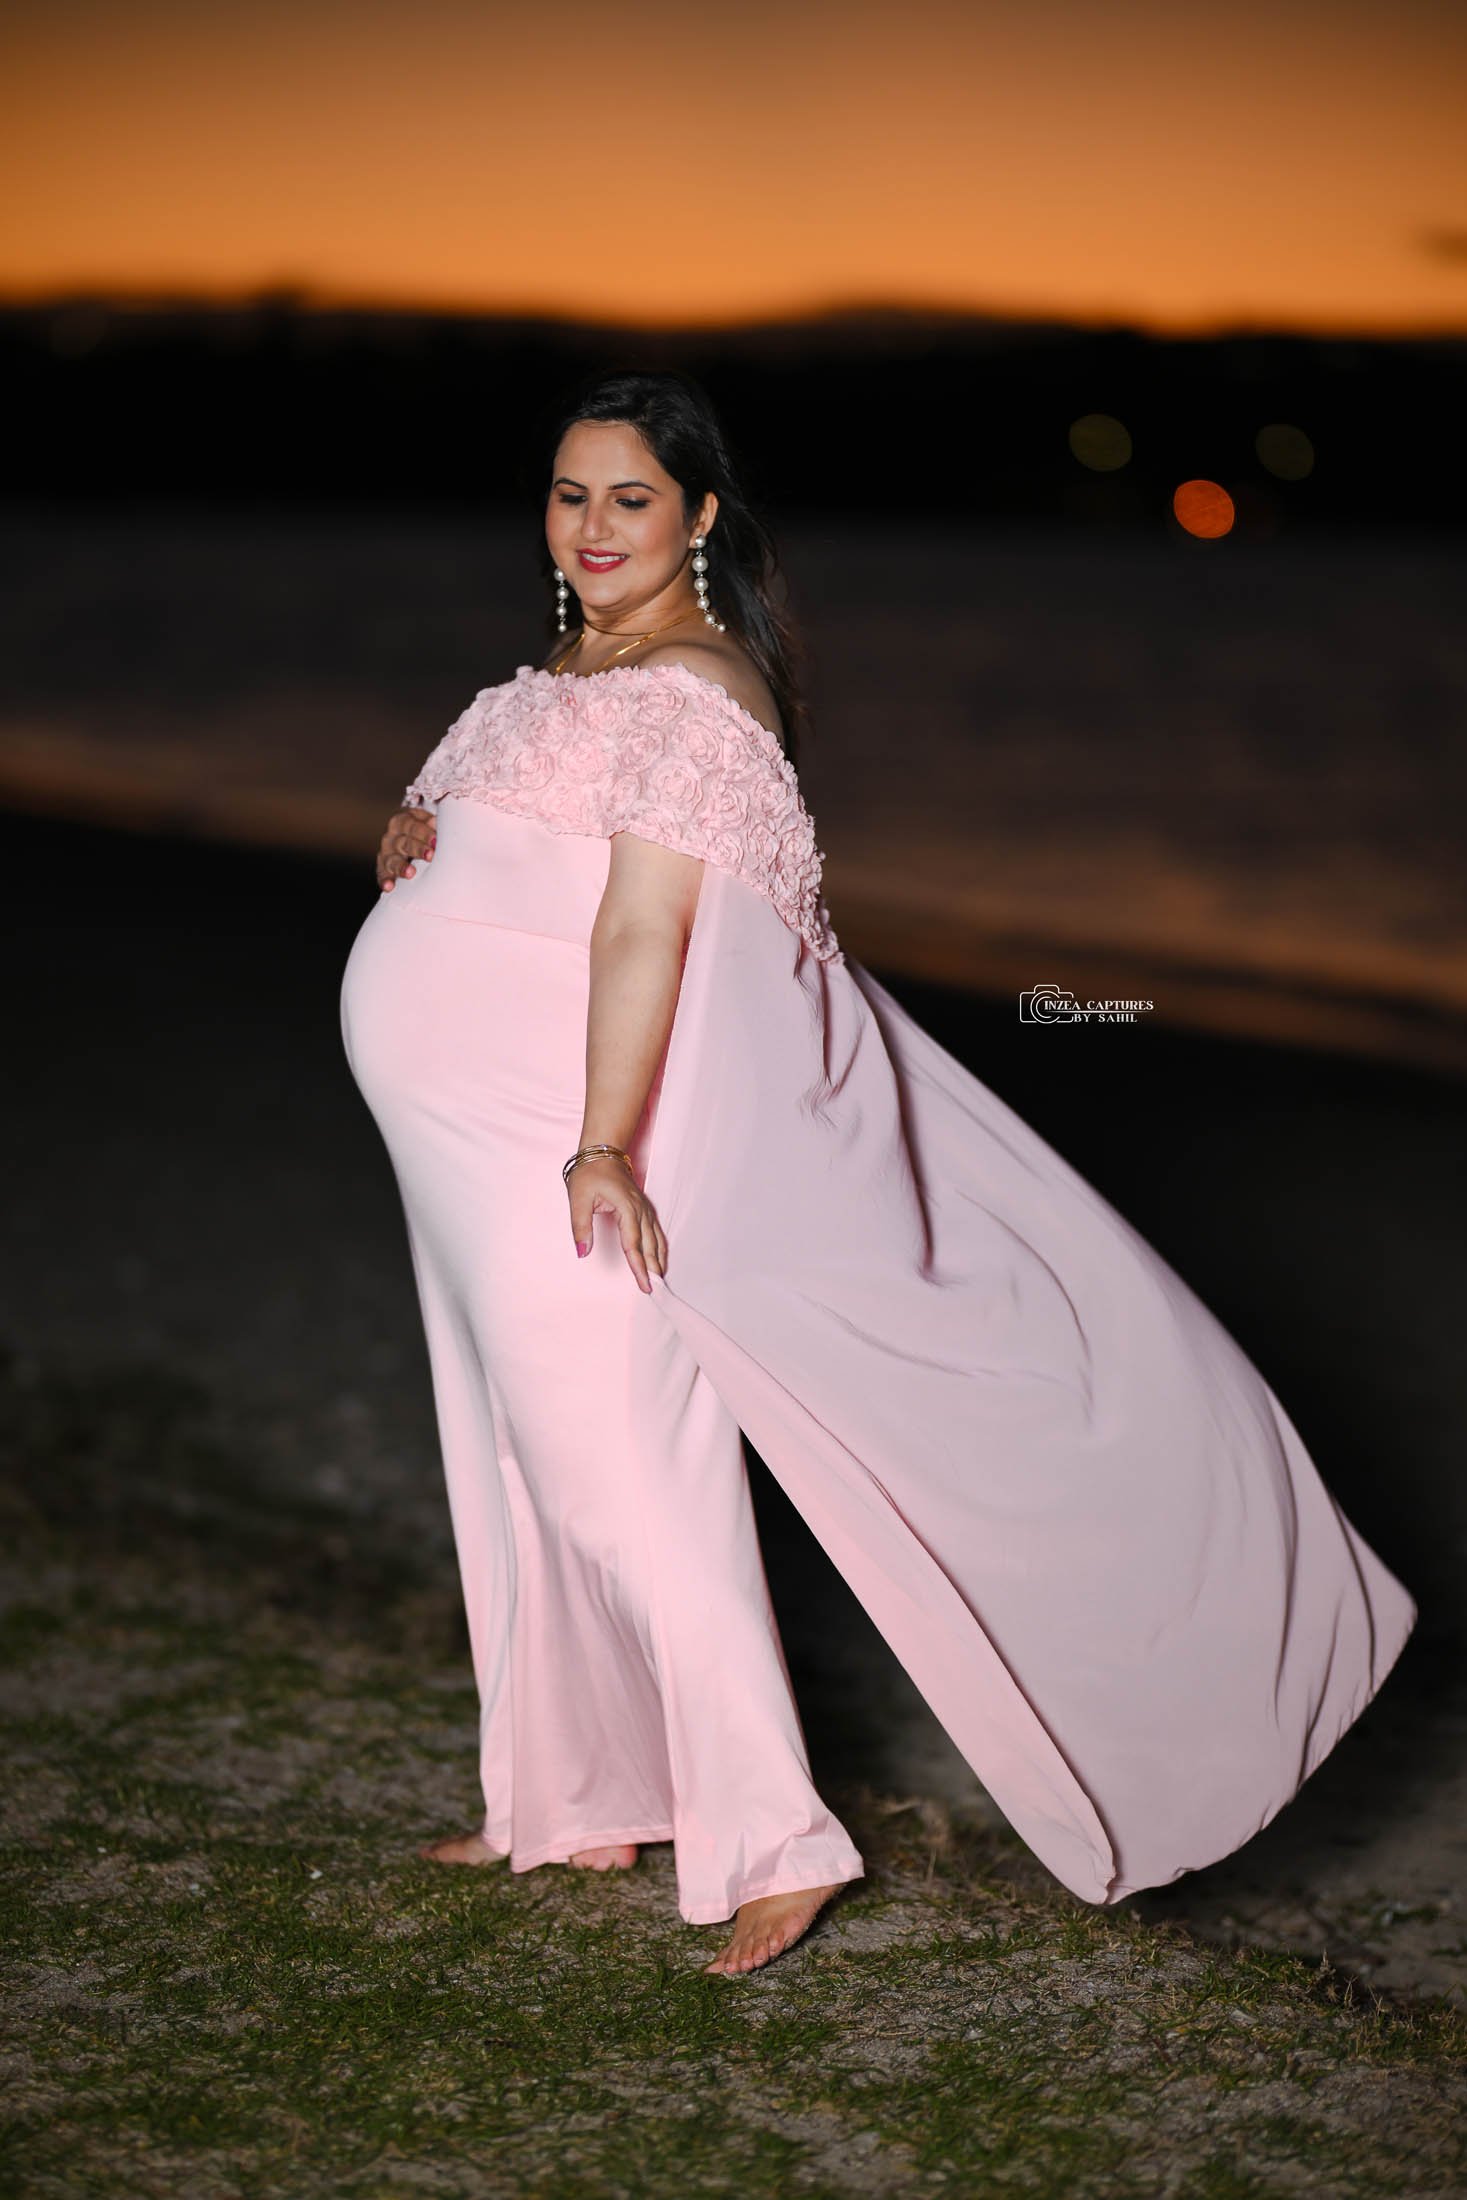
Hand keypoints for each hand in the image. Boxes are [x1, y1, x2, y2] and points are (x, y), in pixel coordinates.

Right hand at [377, 807, 434, 889]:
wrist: (410, 837)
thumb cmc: (424, 829)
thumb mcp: (427, 822)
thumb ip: (432, 823)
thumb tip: (436, 822)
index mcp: (402, 822)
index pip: (411, 826)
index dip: (424, 833)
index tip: (436, 840)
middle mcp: (391, 837)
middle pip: (403, 843)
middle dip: (418, 849)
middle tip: (430, 856)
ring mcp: (385, 853)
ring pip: (392, 859)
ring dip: (401, 866)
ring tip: (410, 873)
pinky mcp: (382, 868)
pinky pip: (382, 874)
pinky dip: (385, 881)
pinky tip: (389, 887)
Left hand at [567, 1156, 667, 1293]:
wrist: (602, 1152)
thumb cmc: (589, 1174)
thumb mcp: (578, 1199)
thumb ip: (580, 1226)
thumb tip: (582, 1252)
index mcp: (627, 1207)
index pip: (633, 1243)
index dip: (639, 1266)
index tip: (644, 1284)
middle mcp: (640, 1209)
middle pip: (649, 1244)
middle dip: (653, 1268)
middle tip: (654, 1289)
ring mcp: (644, 1208)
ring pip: (656, 1238)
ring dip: (659, 1258)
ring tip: (661, 1279)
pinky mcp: (643, 1207)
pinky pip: (656, 1230)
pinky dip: (660, 1246)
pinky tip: (660, 1257)